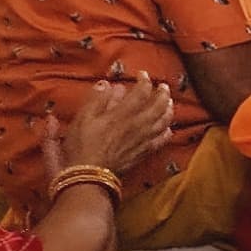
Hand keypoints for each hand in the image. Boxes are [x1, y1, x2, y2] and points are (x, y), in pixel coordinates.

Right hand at [50, 78, 173, 185]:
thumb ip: (96, 100)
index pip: (141, 93)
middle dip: (163, 94)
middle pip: (158, 106)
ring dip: (169, 110)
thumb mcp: (82, 119)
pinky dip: (167, 132)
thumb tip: (106, 84)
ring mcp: (142, 141)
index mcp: (121, 115)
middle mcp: (137, 126)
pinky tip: (168, 128)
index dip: (144, 81)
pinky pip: (161, 141)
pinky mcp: (143, 153)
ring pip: (163, 122)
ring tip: (170, 102)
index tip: (143, 74)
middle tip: (163, 86)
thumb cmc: (81, 146)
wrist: (88, 175)